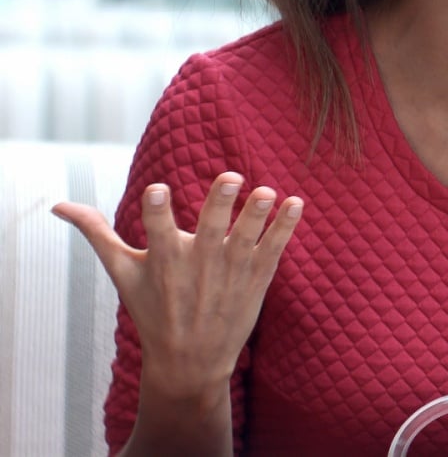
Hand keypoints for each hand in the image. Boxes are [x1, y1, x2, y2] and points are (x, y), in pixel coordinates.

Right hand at [52, 172, 303, 401]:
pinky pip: (274, 249)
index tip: (157, 189)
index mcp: (164, 260)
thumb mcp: (122, 273)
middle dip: (221, 204)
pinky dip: (286, 228)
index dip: (157, 210)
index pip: (157, 229)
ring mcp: (230, 271)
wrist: (190, 362)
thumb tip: (60, 204)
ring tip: (269, 191)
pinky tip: (297, 203)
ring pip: (247, 238)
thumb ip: (97, 234)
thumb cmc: (152, 310)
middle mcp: (198, 264)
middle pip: (211, 228)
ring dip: (258, 214)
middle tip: (232, 177)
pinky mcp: (257, 279)